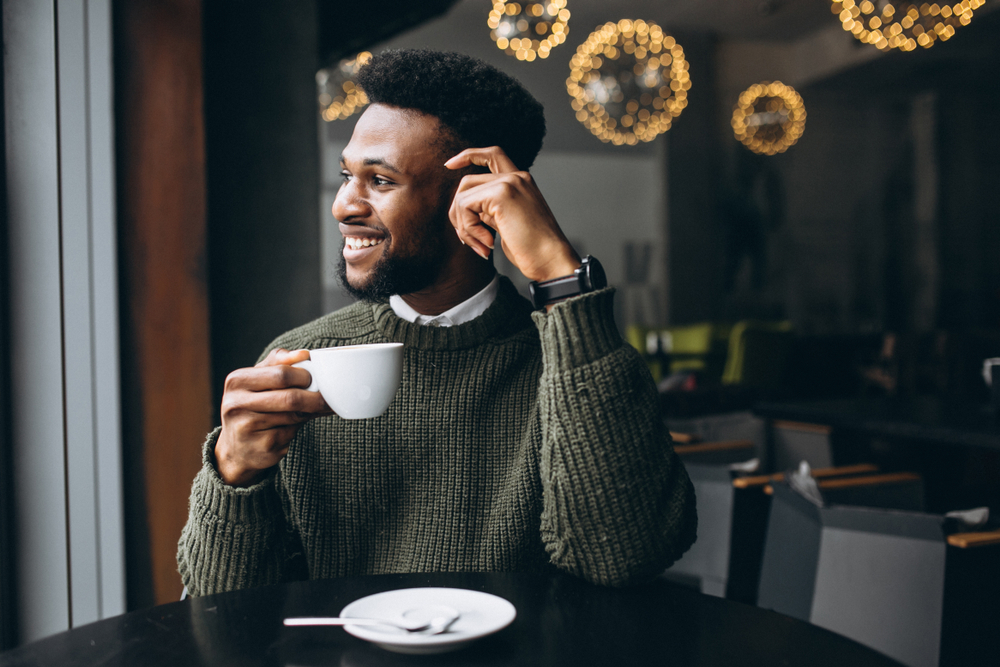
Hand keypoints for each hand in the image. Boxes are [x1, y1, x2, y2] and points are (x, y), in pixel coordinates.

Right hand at [215, 348, 331, 486]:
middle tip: (327, 398)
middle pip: (290, 398)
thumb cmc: (253, 406)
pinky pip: (291, 433)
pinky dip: (298, 429)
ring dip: (311, 413)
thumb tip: (304, 354)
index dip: (304, 376)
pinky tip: (294, 427)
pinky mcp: (261, 447)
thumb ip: (278, 362)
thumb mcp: (257, 380)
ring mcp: (247, 428)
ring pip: (294, 416)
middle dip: (315, 397)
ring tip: (317, 410)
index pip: (281, 374)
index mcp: (237, 381)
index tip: (317, 379)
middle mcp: (236, 404)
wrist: (237, 449)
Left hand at [445, 146, 579, 282]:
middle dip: (458, 212)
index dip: (468, 155)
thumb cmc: (532, 250)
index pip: (492, 155)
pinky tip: (487, 244)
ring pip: (462, 195)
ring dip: (463, 226)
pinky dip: (468, 229)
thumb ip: (489, 210)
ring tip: (481, 246)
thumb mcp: (507, 223)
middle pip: (467, 181)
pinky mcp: (501, 194)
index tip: (449, 165)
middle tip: (468, 240)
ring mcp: (509, 183)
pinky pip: (464, 206)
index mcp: (521, 181)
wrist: (551, 260)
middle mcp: (516, 177)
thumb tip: (463, 208)